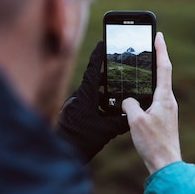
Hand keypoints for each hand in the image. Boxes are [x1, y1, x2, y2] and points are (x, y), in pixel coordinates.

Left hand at [57, 41, 128, 162]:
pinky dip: (96, 102)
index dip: (99, 53)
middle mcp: (78, 95)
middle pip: (94, 79)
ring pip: (91, 92)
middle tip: (120, 69)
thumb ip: (120, 121)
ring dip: (102, 91)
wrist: (59, 152)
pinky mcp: (72, 112)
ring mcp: (74, 103)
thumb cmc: (81, 140)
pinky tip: (105, 111)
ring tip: (116, 92)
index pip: (94, 68)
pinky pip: (86, 102)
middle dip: (107, 74)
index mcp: (86, 94)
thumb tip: (135, 114)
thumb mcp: (106, 130)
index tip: (104, 41)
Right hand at [122, 32, 181, 173]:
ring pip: (158, 86)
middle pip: (163, 73)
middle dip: (156, 57)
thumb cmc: (153, 143)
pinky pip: (155, 97)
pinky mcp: (164, 117)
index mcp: (165, 97)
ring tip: (144, 63)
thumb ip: (130, 105)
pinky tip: (140, 92)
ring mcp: (167, 109)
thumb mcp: (136, 121)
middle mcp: (169, 100)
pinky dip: (148, 89)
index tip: (159, 35)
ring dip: (152, 73)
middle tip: (151, 43)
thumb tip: (128, 100)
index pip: (164, 67)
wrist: (166, 164)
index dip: (161, 49)